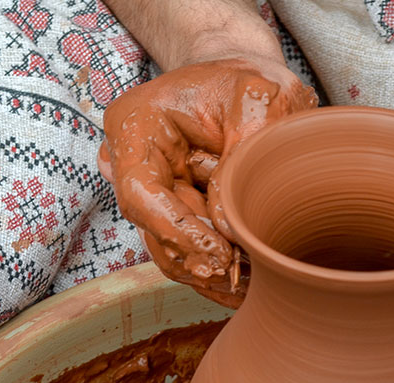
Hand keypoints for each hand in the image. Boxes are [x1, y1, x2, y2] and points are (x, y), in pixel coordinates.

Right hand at [99, 57, 317, 306]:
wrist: (248, 88)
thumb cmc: (250, 84)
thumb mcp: (259, 99)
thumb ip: (242, 154)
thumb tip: (224, 225)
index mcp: (136, 125)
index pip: (139, 194)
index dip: (176, 231)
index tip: (219, 253)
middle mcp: (133, 165)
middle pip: (153, 231)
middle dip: (198, 259)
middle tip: (245, 275)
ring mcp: (153, 195)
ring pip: (170, 253)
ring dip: (209, 274)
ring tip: (253, 282)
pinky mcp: (175, 216)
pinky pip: (187, 256)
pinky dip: (216, 275)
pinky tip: (247, 286)